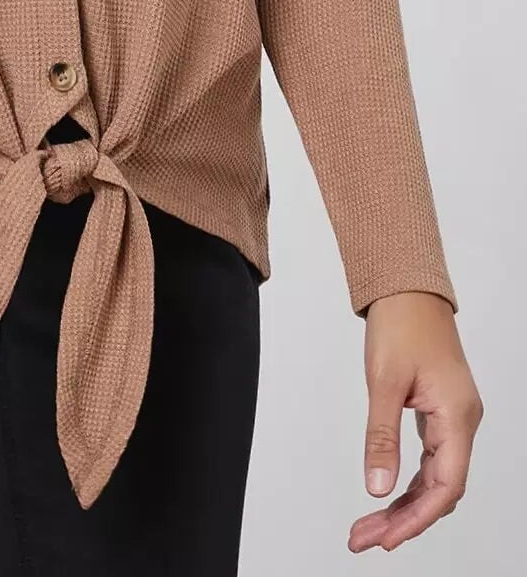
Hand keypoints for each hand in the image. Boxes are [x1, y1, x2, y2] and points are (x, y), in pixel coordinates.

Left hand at [349, 291, 482, 552]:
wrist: (407, 288)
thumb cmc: (400, 324)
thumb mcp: (383, 381)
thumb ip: (381, 436)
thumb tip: (376, 487)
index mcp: (457, 416)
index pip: (446, 485)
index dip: (417, 517)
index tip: (386, 538)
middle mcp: (462, 422)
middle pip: (440, 489)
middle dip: (405, 519)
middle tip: (364, 538)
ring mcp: (453, 418)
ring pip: (435, 477)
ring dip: (405, 504)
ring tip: (369, 526)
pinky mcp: (440, 412)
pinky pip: (431, 460)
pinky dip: (410, 482)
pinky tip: (388, 496)